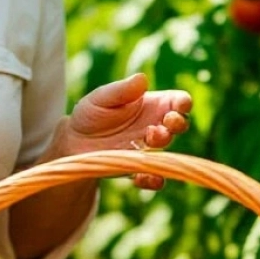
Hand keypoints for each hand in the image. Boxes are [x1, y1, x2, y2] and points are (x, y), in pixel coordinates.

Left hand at [64, 74, 191, 189]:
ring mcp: (149, 149)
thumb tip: (142, 78)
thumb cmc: (92, 113)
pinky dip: (154, 179)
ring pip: (169, 149)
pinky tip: (144, 176)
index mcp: (153, 105)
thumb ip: (122, 90)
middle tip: (162, 124)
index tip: (180, 105)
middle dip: (176, 124)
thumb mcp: (102, 97)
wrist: (75, 141)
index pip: (178, 102)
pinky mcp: (139, 169)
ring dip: (163, 145)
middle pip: (179, 125)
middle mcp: (156, 126)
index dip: (183, 103)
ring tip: (149, 138)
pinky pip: (154, 178)